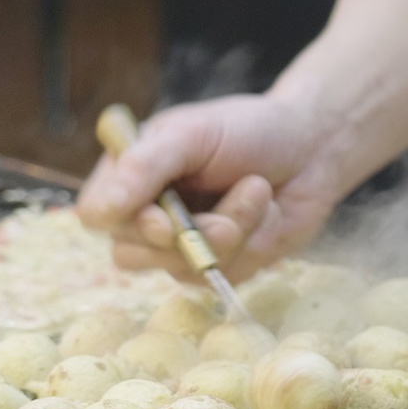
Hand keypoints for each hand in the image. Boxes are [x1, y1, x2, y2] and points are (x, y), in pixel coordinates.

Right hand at [76, 93, 347, 282]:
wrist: (313, 150)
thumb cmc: (249, 131)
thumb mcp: (191, 136)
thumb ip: (142, 169)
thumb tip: (94, 213)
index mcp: (129, 173)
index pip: (97, 215)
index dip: (127, 224)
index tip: (163, 220)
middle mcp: (147, 213)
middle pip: (131, 254)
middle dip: (190, 232)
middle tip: (237, 196)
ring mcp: (181, 246)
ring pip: (182, 269)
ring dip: (231, 230)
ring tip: (259, 189)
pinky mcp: (218, 267)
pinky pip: (220, 277)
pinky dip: (252, 243)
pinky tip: (267, 212)